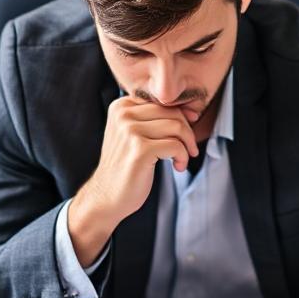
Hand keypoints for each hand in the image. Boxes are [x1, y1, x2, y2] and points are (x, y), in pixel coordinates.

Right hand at [69, 97, 199, 265]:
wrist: (106, 196)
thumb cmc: (126, 167)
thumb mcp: (136, 136)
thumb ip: (156, 120)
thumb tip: (192, 112)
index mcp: (121, 107)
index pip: (163, 101)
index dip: (182, 116)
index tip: (188, 133)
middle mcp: (123, 114)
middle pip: (172, 112)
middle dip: (188, 132)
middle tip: (190, 150)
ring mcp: (130, 131)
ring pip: (177, 127)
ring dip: (187, 146)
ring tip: (181, 160)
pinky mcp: (140, 149)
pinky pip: (176, 145)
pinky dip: (183, 157)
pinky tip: (177, 166)